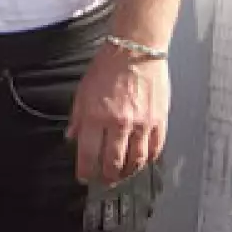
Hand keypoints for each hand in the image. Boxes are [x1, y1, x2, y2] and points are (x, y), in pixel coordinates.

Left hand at [67, 42, 168, 185]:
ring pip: (135, 161)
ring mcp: (142, 125)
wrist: (136, 51)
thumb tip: (71, 137)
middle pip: (113, 163)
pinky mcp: (159, 122)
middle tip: (104, 180)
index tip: (83, 177)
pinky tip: (140, 162)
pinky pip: (154, 150)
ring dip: (127, 173)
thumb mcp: (83, 91)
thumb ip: (77, 117)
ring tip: (121, 175)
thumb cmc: (107, 67)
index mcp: (96, 116)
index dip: (85, 170)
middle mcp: (119, 124)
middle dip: (106, 177)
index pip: (89, 154)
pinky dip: (147, 160)